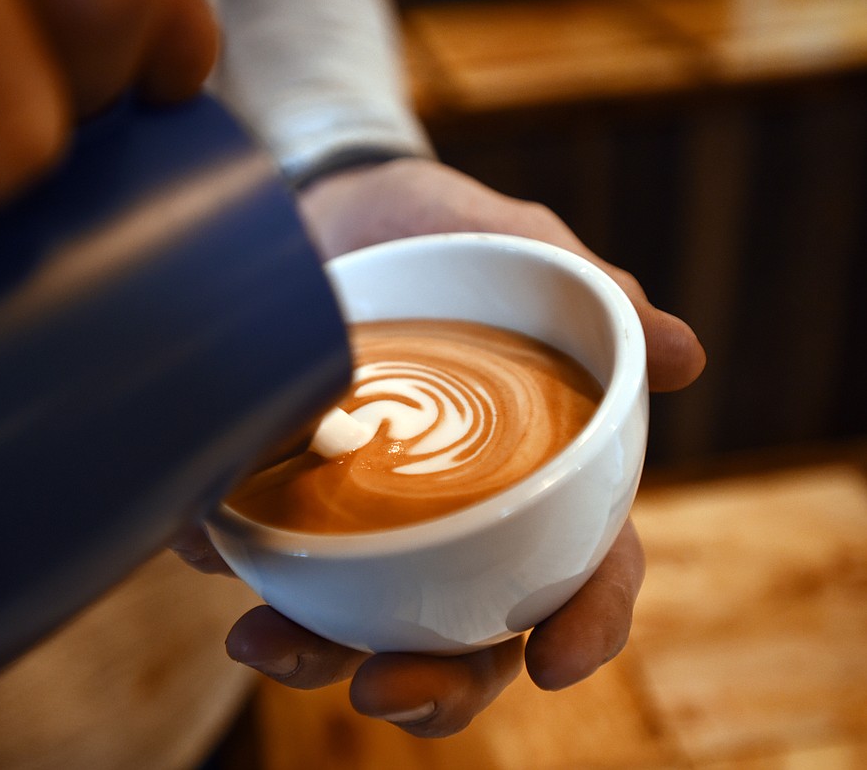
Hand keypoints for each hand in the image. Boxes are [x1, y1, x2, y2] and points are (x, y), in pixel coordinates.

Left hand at [175, 157, 704, 737]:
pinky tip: (201, 542)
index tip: (556, 662)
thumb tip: (688, 358)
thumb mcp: (526, 250)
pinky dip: (231, 560)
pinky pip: (264, 548)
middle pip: (470, 633)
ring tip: (265, 643)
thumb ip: (599, 298)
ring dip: (316, 656)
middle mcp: (458, 515)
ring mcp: (369, 512)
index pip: (584, 571)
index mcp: (540, 475)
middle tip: (383, 689)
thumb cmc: (453, 235)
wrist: (344, 200)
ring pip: (359, 623)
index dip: (583, 626)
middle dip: (437, 683)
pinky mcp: (289, 490)